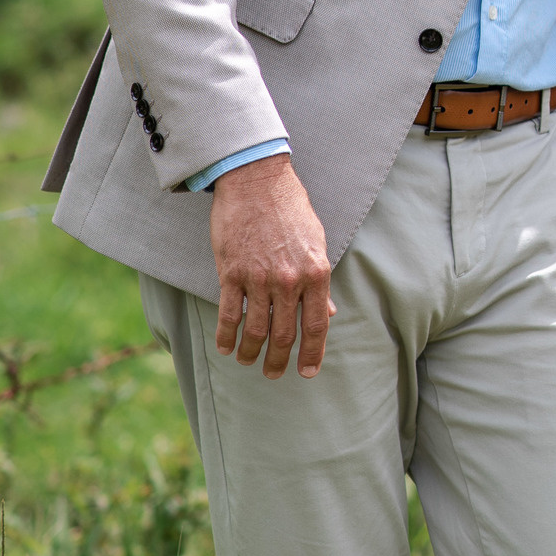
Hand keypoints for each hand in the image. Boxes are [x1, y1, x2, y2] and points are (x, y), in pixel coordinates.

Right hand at [209, 153, 334, 378]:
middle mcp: (290, 280)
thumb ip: (320, 281)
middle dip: (280, 360)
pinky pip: (229, 314)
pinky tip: (226, 348)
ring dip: (251, 352)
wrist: (257, 181)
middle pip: (285, 334)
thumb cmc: (291, 209)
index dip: (313, 352)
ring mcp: (259, 278)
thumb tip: (330, 312)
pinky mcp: (232, 272)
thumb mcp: (317, 242)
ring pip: (256, 330)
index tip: (308, 371)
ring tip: (248, 361)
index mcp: (316, 272)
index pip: (317, 324)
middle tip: (274, 374)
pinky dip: (227, 337)